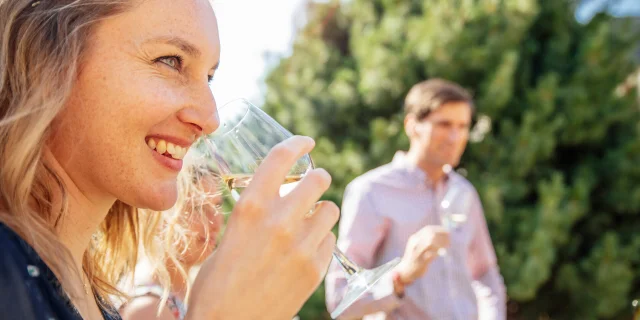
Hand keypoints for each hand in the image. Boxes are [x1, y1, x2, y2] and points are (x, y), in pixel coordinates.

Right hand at [186, 136, 338, 319]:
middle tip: (312, 184)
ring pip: (330, 209)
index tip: (307, 142)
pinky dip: (321, 241)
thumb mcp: (228, 237)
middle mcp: (280, 221)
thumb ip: (254, 215)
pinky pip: (330, 240)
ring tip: (308, 223)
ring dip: (320, 211)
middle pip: (318, 179)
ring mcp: (301, 246)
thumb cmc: (215, 284)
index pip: (281, 158)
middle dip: (317, 178)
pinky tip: (305, 251)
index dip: (298, 144)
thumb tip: (274, 199)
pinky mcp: (315, 269)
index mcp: (250, 207)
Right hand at [395, 226, 449, 285]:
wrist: (405, 271)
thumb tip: (442, 235)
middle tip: (450, 240)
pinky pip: (431, 254)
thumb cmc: (415, 258)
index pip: (428, 229)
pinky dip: (438, 253)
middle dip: (442, 236)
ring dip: (441, 244)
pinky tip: (441, 254)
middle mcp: (415, 243)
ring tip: (447, 247)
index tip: (448, 232)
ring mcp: (417, 252)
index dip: (439, 230)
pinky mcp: (420, 261)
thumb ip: (427, 240)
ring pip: (430, 242)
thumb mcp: (418, 246)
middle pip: (430, 235)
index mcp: (414, 238)